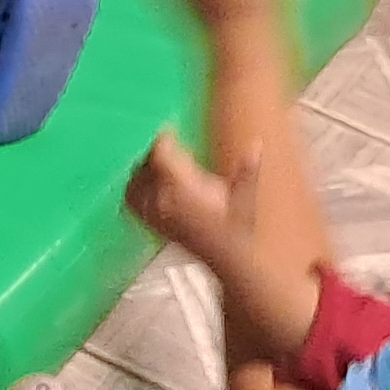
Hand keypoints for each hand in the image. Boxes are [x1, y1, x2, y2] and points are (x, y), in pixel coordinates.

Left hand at [123, 128, 268, 279]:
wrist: (226, 259)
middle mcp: (165, 200)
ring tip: (155, 164)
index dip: (163, 139)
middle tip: (167, 145)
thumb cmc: (237, 229)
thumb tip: (257, 143)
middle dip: (155, 152)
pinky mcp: (154, 225)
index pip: (161, 155)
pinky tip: (141, 186)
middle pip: (146, 166)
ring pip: (135, 183)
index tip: (169, 130)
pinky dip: (133, 190)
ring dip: (142, 169)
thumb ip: (247, 170)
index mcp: (185, 188)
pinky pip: (133, 204)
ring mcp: (156, 214)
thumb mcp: (244, 198)